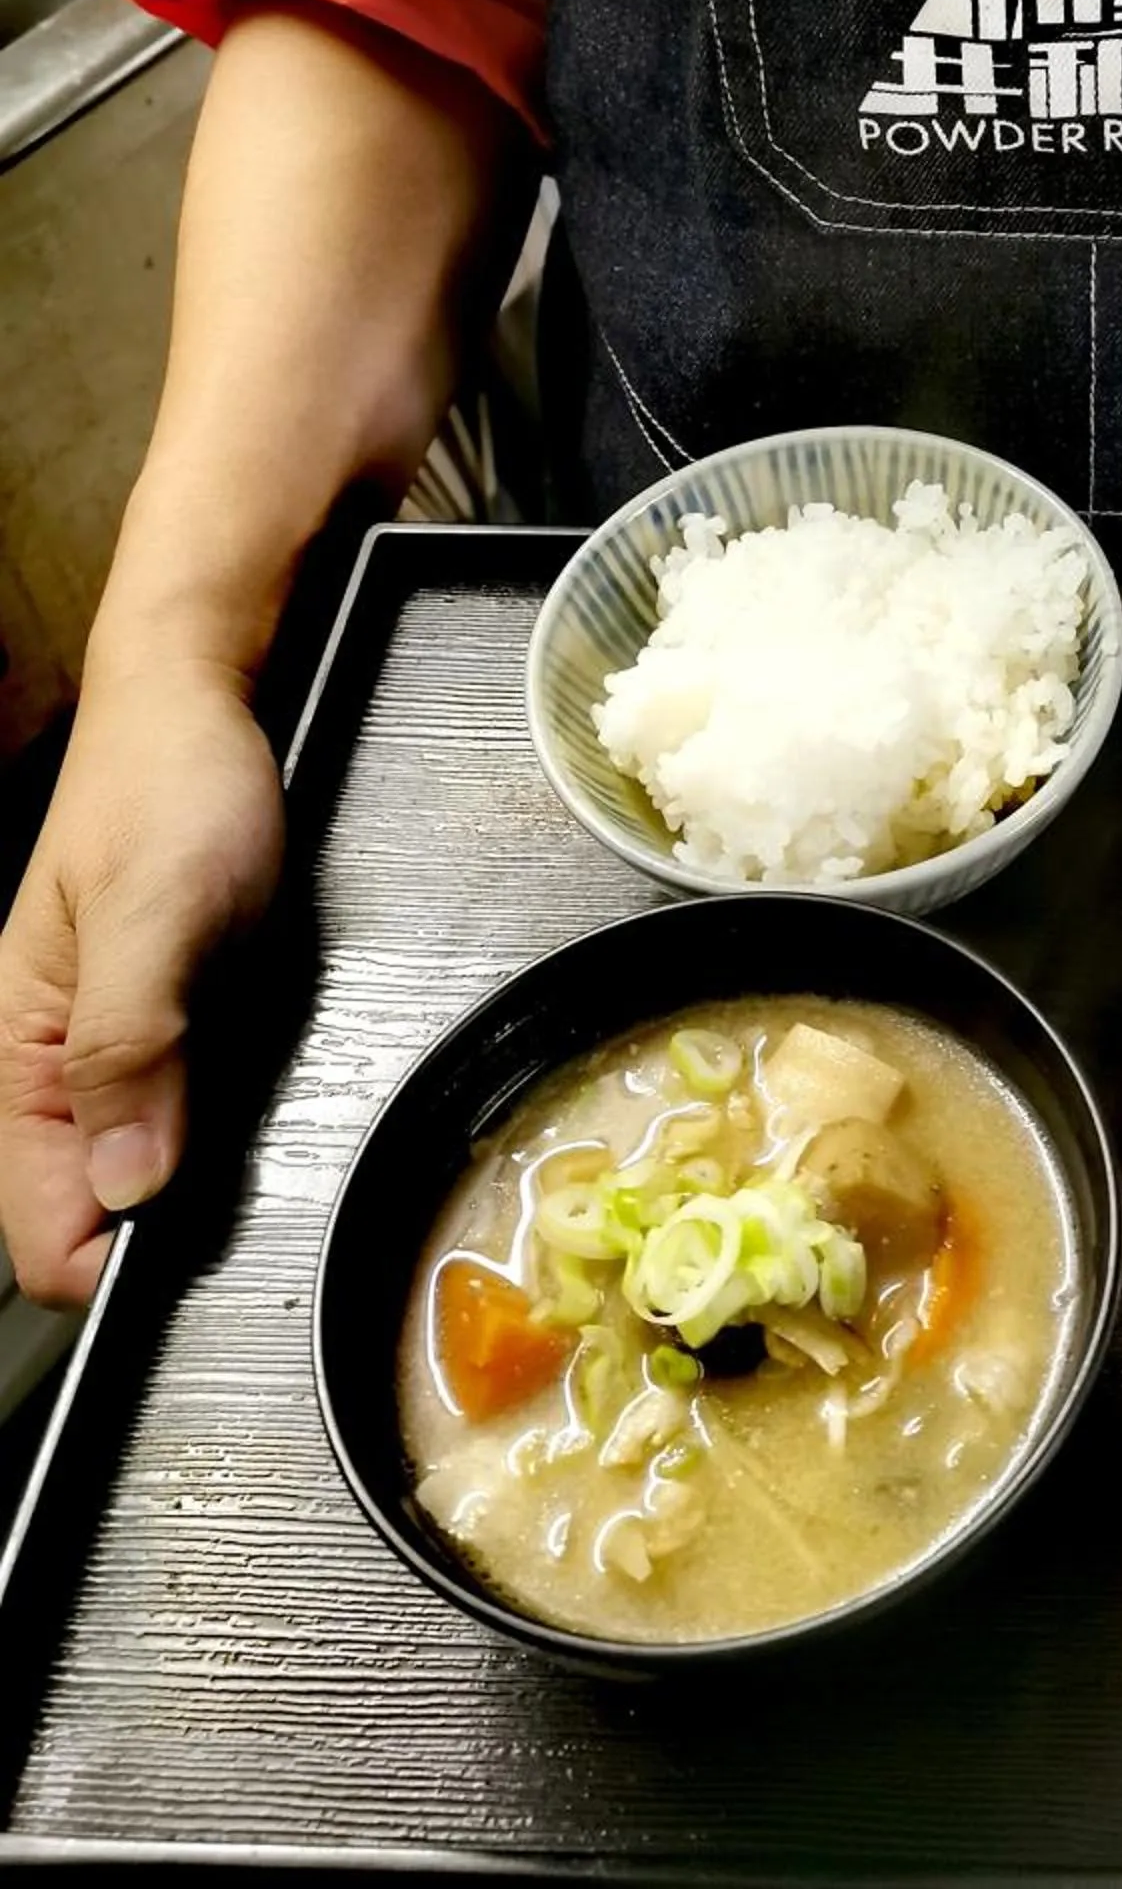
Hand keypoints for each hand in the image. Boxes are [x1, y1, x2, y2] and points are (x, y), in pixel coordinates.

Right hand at [0, 660, 282, 1305]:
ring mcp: (107, 1045)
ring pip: (138, 1167)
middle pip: (89, 1209)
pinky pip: (177, 1106)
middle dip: (163, 1220)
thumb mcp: (155, 915)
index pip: (39, 1227)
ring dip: (196, 1172)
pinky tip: (253, 1083)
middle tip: (248, 1178)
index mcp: (23, 1052)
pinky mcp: (160, 1021)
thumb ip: (132, 1048)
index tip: (196, 1242)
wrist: (194, 705)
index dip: (114, 1260)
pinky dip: (217, 1117)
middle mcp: (53, 1065)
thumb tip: (129, 1188)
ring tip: (253, 1124)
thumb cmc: (168, 791)